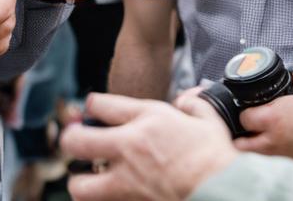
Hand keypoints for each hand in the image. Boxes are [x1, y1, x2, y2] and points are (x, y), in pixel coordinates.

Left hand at [61, 93, 236, 200]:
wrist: (222, 189)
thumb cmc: (216, 156)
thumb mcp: (208, 119)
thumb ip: (193, 105)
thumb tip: (187, 100)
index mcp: (148, 119)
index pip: (100, 105)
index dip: (92, 106)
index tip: (93, 109)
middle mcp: (129, 146)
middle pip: (76, 140)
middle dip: (70, 139)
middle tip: (75, 141)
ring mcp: (126, 179)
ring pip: (80, 184)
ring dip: (81, 181)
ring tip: (88, 178)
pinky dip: (100, 200)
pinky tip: (108, 195)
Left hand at [236, 79, 292, 177]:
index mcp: (275, 118)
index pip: (244, 117)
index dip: (246, 113)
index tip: (251, 112)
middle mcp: (272, 141)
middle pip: (238, 144)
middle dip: (239, 136)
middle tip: (245, 131)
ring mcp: (278, 159)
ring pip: (250, 157)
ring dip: (251, 149)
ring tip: (256, 142)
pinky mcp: (286, 169)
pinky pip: (267, 164)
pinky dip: (266, 159)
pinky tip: (273, 152)